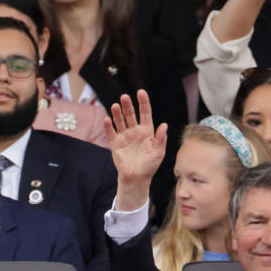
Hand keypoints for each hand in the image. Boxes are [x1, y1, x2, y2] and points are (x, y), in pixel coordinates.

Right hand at [104, 90, 167, 209]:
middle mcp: (135, 131)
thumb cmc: (150, 166)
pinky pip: (111, 132)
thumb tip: (164, 125)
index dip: (143, 102)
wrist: (137, 178)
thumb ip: (161, 139)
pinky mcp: (115, 143)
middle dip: (128, 106)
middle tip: (124, 97)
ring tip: (115, 106)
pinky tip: (107, 119)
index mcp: (147, 131)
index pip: (145, 113)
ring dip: (117, 113)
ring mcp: (125, 136)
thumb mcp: (159, 153)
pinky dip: (108, 126)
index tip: (140, 92)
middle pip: (131, 115)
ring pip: (120, 121)